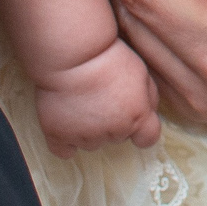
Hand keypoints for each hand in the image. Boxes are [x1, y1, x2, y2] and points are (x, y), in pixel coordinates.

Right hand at [33, 40, 162, 156]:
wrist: (72, 54)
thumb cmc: (107, 57)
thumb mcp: (141, 71)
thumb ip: (149, 98)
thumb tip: (148, 113)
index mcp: (137, 117)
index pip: (147, 139)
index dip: (141, 129)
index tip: (131, 118)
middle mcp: (113, 133)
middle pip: (117, 137)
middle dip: (112, 122)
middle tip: (100, 96)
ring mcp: (84, 137)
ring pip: (91, 143)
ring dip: (89, 130)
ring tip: (80, 102)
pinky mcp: (58, 135)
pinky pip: (64, 151)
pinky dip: (65, 141)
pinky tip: (65, 125)